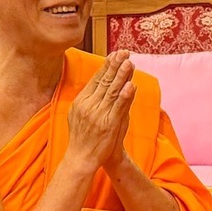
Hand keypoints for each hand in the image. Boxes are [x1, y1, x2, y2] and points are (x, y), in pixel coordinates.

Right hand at [65, 51, 134, 174]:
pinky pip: (118, 107)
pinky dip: (124, 96)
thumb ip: (91, 98)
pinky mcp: (108, 124)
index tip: (116, 54)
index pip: (96, 79)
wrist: (81, 158)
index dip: (107, 66)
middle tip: (124, 51)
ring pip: (112, 91)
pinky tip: (130, 85)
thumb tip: (101, 83)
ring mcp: (98, 114)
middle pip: (104, 81)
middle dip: (115, 65)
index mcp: (82, 101)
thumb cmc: (83, 137)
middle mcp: (89, 105)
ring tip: (129, 62)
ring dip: (121, 76)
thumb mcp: (81, 114)